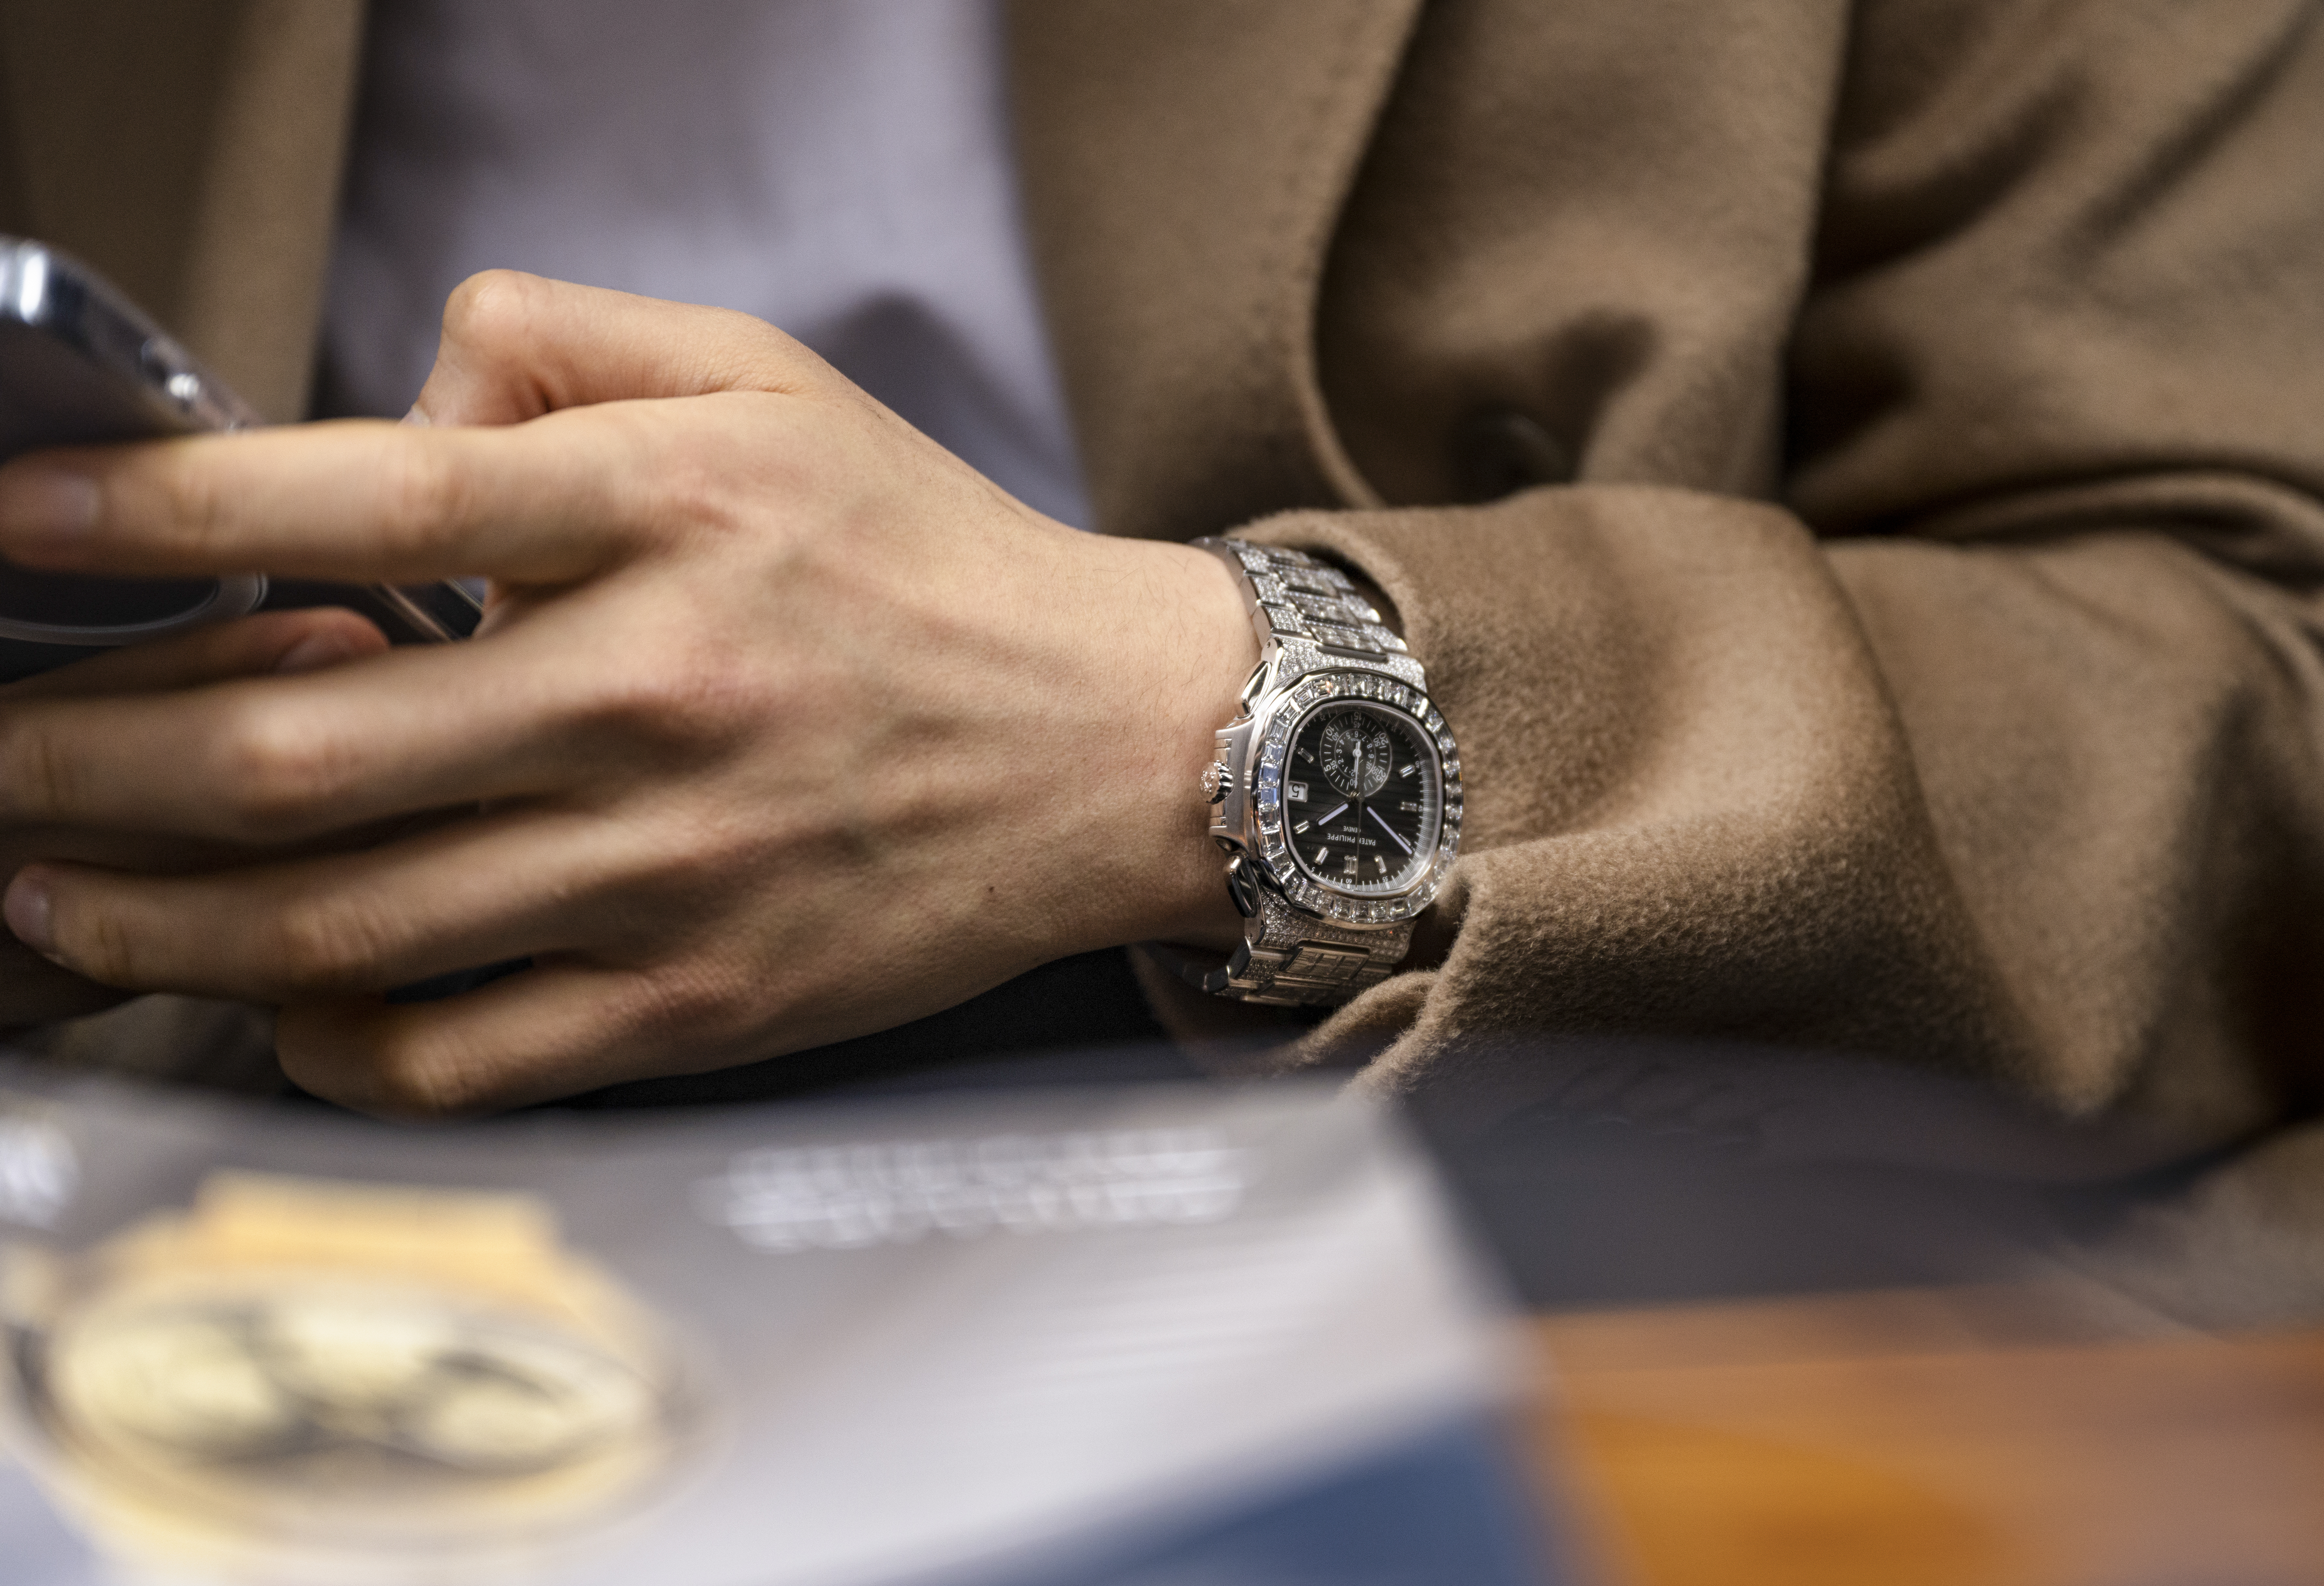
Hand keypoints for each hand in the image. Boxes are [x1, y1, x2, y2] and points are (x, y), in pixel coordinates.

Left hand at [0, 273, 1252, 1113]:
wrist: (1116, 744)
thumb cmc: (929, 564)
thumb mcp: (774, 383)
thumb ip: (566, 338)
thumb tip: (390, 391)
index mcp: (669, 516)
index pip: (355, 502)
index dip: (148, 518)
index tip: (19, 527)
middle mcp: (656, 696)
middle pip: (295, 752)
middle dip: (79, 757)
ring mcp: (673, 871)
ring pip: (339, 925)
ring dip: (150, 911)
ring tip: (49, 882)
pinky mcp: (698, 1000)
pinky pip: (452, 1053)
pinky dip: (319, 1037)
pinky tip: (266, 995)